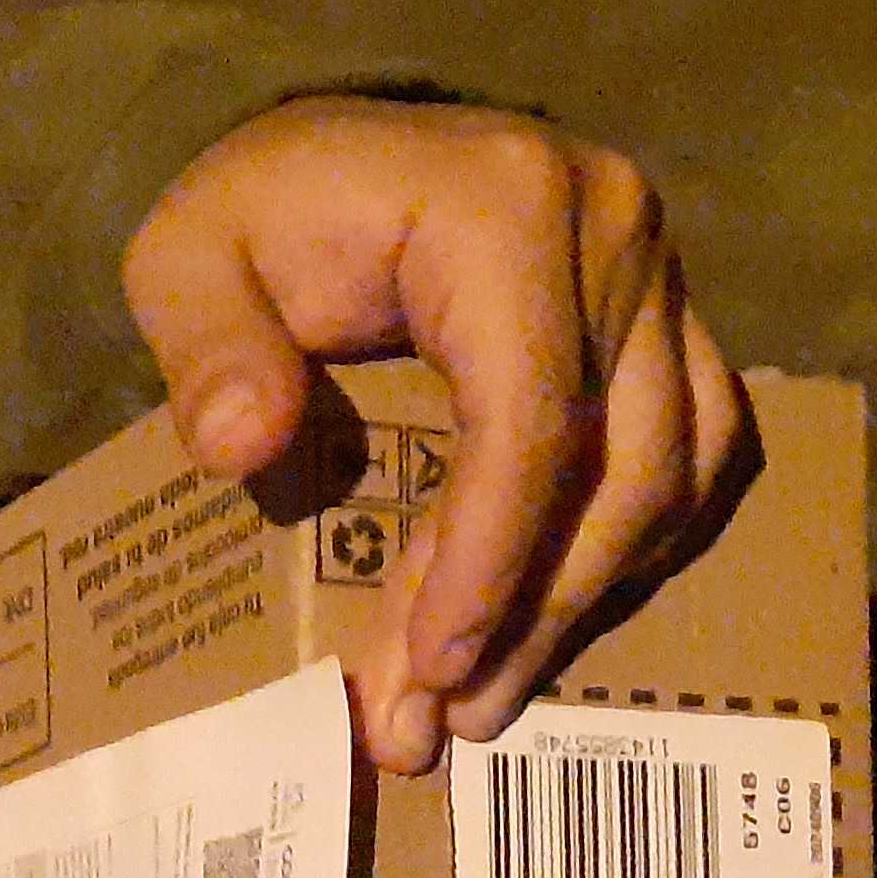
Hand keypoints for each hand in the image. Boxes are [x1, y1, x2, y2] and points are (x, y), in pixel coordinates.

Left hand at [121, 95, 751, 776]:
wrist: (330, 158)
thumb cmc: (259, 211)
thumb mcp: (185, 256)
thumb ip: (205, 345)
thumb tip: (244, 446)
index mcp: (508, 205)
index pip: (531, 416)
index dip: (491, 559)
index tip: (432, 667)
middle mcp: (615, 230)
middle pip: (622, 463)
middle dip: (534, 610)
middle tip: (444, 720)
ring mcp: (659, 274)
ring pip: (676, 470)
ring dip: (588, 598)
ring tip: (484, 697)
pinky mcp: (669, 317)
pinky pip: (691, 451)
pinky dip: (627, 548)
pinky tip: (544, 618)